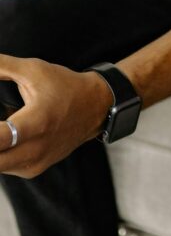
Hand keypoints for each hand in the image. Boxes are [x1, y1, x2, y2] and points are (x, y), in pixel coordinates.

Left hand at [0, 54, 111, 177]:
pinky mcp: (34, 169)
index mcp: (35, 122)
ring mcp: (35, 162)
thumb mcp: (34, 70)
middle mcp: (36, 148)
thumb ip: (2, 66)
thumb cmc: (65, 86)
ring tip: (2, 127)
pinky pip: (6, 168)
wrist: (97, 106)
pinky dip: (1, 154)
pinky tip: (5, 138)